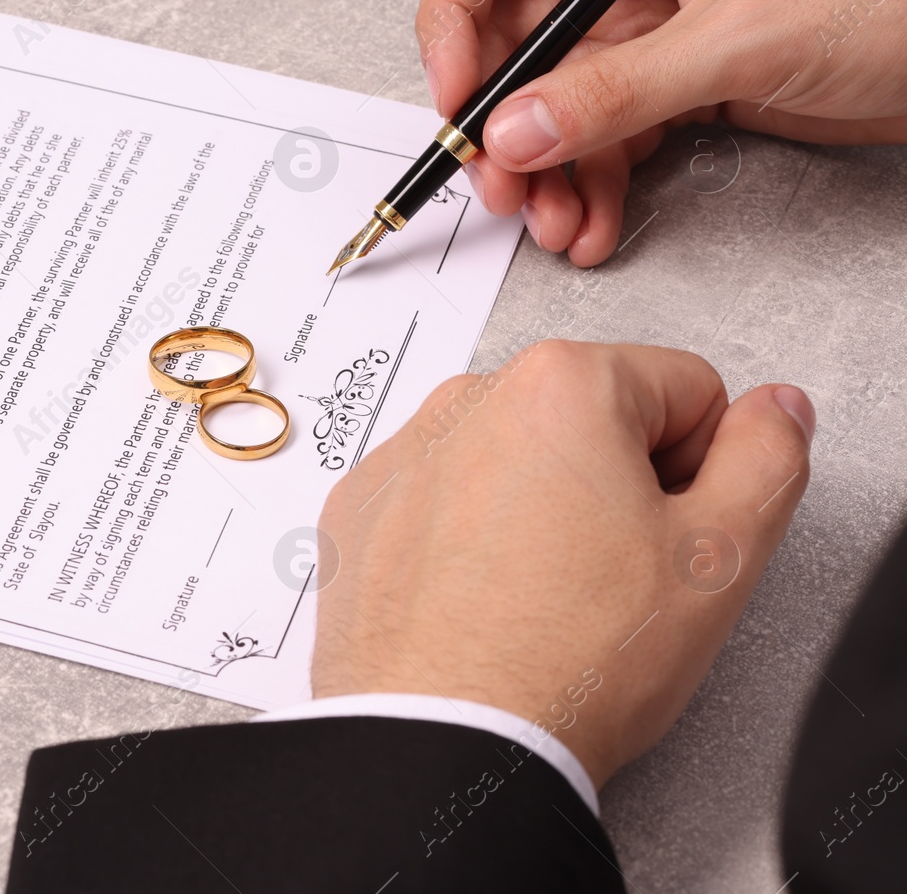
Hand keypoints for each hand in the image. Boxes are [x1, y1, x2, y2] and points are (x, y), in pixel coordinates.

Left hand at [311, 340, 814, 787]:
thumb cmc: (565, 662)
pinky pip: (442, 500)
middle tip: (618, 573)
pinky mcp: (359, 514)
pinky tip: (485, 602)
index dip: (705, 468)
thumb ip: (768, 460)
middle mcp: (467, 403)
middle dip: (620, 484)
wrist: (446, 744)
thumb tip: (770, 413)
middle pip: (592, 418)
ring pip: (515, 460)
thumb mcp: (718, 560)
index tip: (675, 529)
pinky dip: (468, 538)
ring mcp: (403, 458)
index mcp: (561, 386)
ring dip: (542, 508)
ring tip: (549, 596)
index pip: (687, 390)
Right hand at [419, 0, 906, 265]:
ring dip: (546, 169)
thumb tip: (514, 131)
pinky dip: (592, 184)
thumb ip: (617, 90)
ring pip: (553, 99)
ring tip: (556, 221)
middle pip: (515, 37)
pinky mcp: (674, 79)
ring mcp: (651, 22)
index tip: (456, 98)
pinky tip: (595, 222)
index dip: (453, 18)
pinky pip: (603, 134)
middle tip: (501, 186)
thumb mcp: (740, 38)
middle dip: (501, 121)